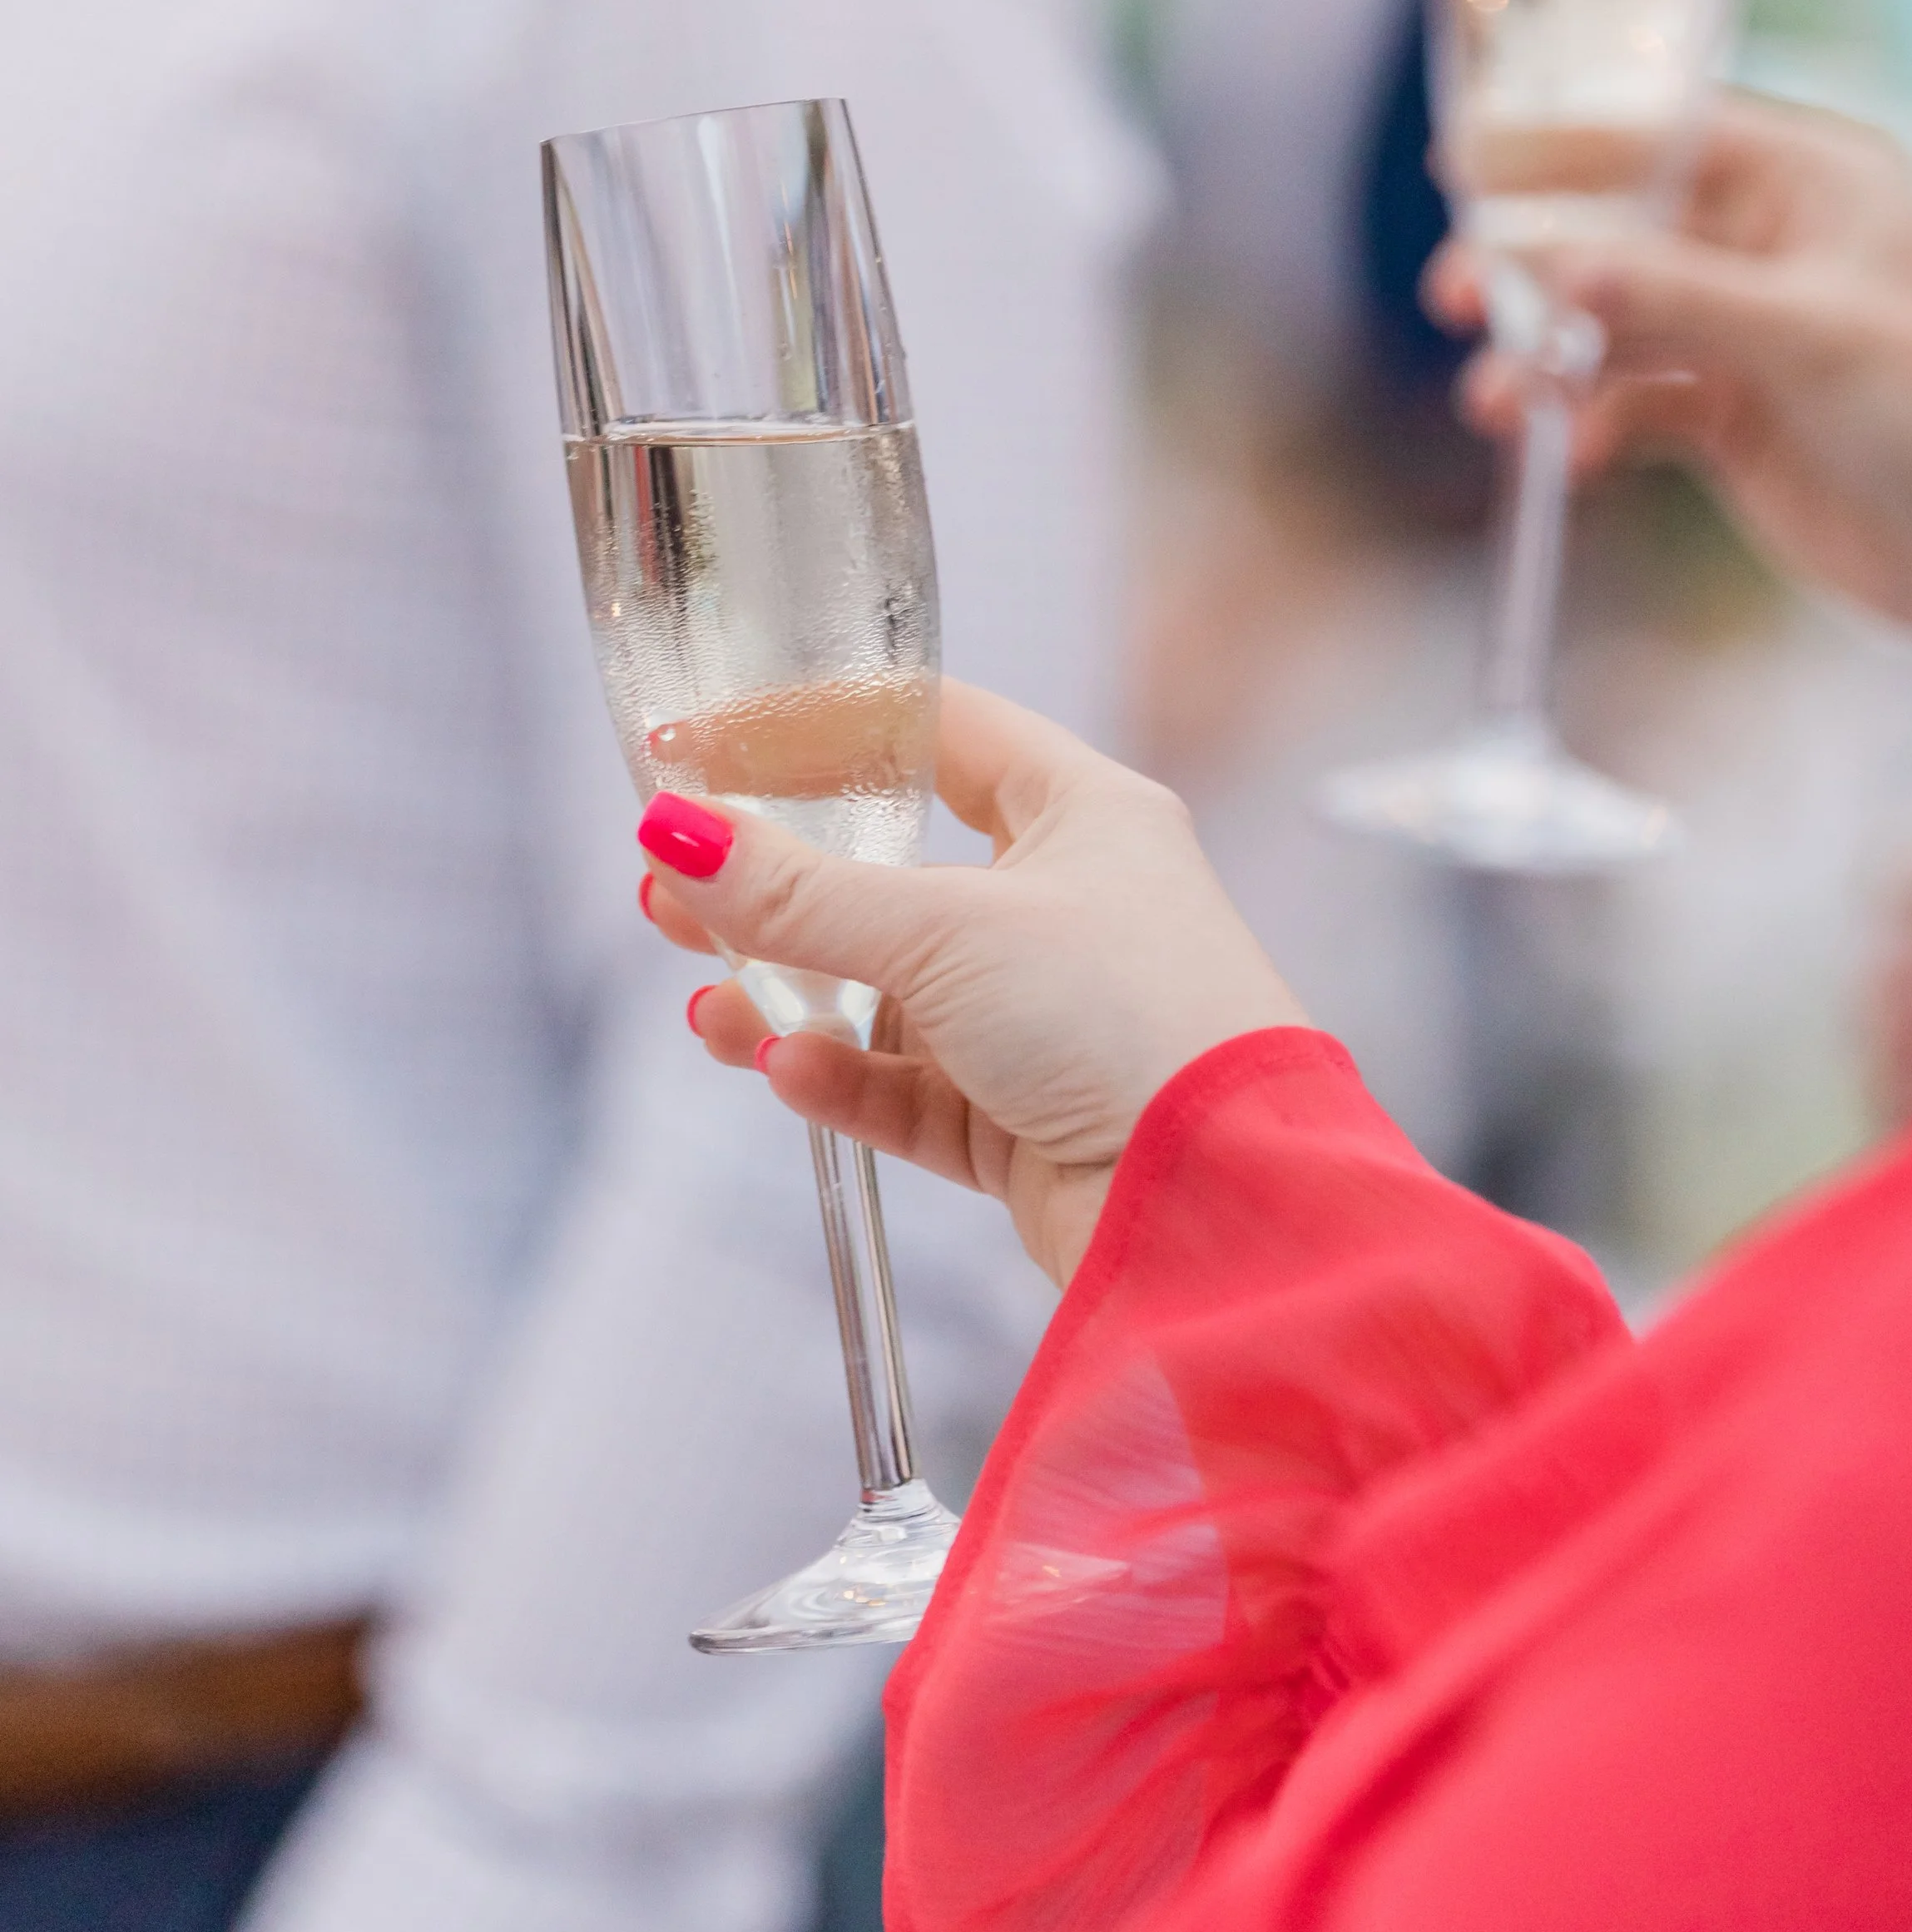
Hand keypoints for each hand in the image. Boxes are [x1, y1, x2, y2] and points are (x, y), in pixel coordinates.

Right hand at [638, 684, 1305, 1288]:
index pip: (935, 731)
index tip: (704, 744)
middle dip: (778, 888)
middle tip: (672, 893)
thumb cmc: (1125, 1018)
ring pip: (889, 996)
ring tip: (708, 1004)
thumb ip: (801, 892)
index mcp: (1082, 813)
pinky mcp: (1028, 1120)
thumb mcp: (943, 933)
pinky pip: (910, 1089)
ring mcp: (1050, 1017)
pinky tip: (788, 1070)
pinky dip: (845, 1079)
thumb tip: (678, 836)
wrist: (1220, 1201)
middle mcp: (1069, 905)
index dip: (818, 731)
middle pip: (893, 875)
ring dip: (792, 997)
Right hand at [1427, 90, 1911, 822]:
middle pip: (1619, 229)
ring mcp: (1742, 329)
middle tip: (1453, 294)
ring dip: (1548, 360)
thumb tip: (1560, 265)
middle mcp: (1771, 242)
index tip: (1463, 159)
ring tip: (1498, 404)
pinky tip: (1570, 456)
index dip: (1560, 144)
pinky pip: (1629, 400)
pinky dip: (1589, 423)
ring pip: (1611, 323)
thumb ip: (1678, 296)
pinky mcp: (1724, 411)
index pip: (1663, 135)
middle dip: (1533, 265)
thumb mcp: (1811, 338)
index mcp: (1814, 181)